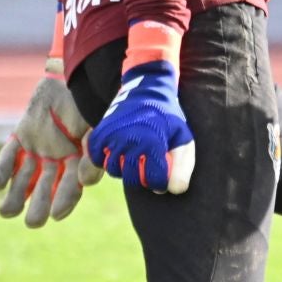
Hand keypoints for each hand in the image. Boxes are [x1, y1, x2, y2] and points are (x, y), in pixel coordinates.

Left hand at [0, 61, 101, 226]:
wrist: (69, 73)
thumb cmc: (88, 100)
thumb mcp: (96, 126)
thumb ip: (93, 152)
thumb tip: (87, 181)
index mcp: (79, 160)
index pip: (71, 187)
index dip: (65, 200)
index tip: (56, 215)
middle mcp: (57, 159)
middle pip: (45, 188)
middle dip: (38, 205)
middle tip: (32, 223)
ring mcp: (38, 148)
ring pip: (24, 178)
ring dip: (15, 196)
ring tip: (5, 213)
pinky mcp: (21, 137)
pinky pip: (9, 156)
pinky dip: (1, 170)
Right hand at [85, 22, 194, 194]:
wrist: (146, 91)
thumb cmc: (168, 119)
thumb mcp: (184, 139)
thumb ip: (183, 167)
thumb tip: (174, 190)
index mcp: (153, 142)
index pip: (154, 181)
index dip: (160, 183)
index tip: (161, 176)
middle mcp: (130, 140)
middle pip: (132, 179)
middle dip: (142, 177)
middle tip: (147, 165)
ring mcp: (112, 136)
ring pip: (113, 170)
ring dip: (123, 168)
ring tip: (133, 156)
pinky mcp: (100, 133)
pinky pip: (98, 158)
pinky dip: (105, 159)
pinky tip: (118, 151)